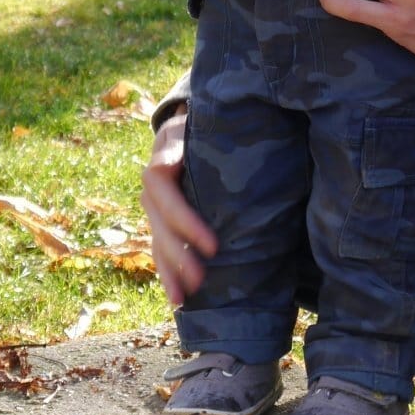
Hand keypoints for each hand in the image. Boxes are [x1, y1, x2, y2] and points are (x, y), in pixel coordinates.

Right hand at [140, 109, 216, 306]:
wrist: (198, 116)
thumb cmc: (218, 117)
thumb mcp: (216, 116)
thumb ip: (225, 131)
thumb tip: (259, 142)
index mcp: (167, 147)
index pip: (161, 185)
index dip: (184, 218)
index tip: (212, 245)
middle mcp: (155, 175)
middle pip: (158, 218)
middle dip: (177, 251)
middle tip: (201, 277)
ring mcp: (155, 197)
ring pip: (155, 235)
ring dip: (168, 268)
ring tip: (182, 298)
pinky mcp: (162, 213)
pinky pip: (160, 243)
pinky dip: (167, 269)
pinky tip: (177, 295)